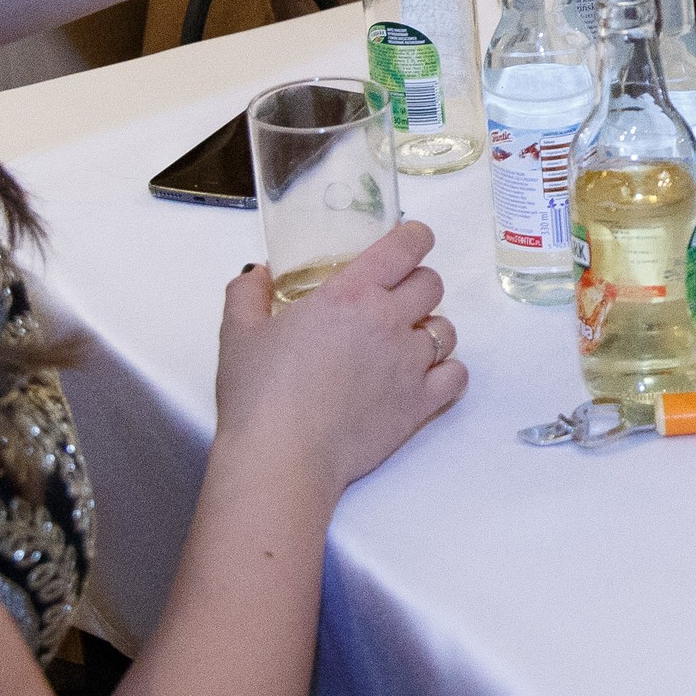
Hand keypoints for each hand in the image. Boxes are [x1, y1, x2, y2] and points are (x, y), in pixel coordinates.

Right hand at [213, 223, 467, 499]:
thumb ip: (248, 293)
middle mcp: (388, 321)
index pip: (407, 246)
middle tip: (392, 300)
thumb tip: (259, 274)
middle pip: (431, 284)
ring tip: (403, 343)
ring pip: (447, 329)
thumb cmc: (258, 395)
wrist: (282, 458)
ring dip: (429, 330)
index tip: (408, 242)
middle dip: (415, 286)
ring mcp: (410, 364)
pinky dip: (447, 373)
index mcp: (350, 294)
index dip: (414, 238)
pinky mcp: (420, 404)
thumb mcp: (238, 332)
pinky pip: (457, 376)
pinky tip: (423, 378)